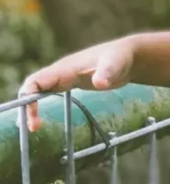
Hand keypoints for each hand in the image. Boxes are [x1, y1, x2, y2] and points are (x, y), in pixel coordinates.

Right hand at [18, 39, 135, 132]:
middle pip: (33, 87)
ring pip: (38, 90)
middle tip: (34, 127)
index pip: (37, 81)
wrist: (128, 56)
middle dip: (27, 105)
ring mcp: (65, 77)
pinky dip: (41, 104)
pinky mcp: (71, 83)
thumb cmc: (120, 58)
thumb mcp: (115, 65)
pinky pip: (48, 92)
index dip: (29, 97)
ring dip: (32, 106)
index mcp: (66, 68)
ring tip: (34, 127)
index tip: (33, 116)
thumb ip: (107, 73)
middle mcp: (61, 72)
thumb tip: (99, 83)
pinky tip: (42, 119)